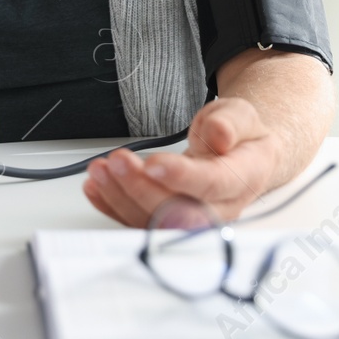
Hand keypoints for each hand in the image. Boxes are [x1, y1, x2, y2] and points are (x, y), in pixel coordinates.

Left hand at [83, 97, 283, 227]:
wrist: (241, 157)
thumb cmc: (239, 138)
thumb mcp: (241, 116)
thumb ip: (230, 122)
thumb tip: (219, 136)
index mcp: (243, 178)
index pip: (213, 184)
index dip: (182, 177)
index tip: (153, 163)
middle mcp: (219, 208)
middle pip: (179, 211)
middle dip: (141, 188)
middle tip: (118, 161)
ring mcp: (194, 219)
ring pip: (154, 221)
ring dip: (121, 197)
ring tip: (99, 170)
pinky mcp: (170, 221)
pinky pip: (139, 222)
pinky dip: (112, 206)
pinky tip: (95, 188)